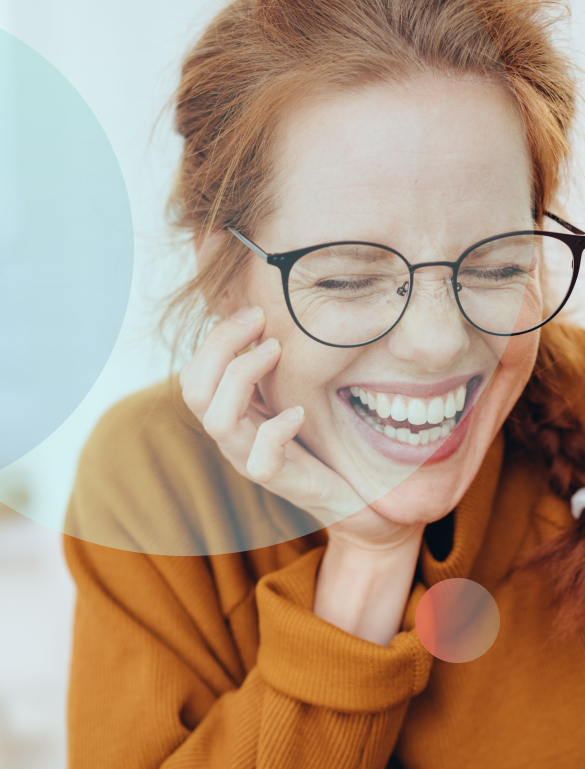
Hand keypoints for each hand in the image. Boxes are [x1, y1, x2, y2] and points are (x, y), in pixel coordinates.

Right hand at [180, 306, 368, 527]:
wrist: (350, 495)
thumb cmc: (320, 440)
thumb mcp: (289, 395)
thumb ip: (270, 368)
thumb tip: (268, 317)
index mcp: (230, 414)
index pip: (193, 376)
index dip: (215, 339)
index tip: (254, 312)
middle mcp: (233, 438)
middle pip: (195, 392)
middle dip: (222, 346)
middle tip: (260, 321)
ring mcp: (251, 460)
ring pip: (218, 422)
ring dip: (242, 376)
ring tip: (275, 351)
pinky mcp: (281, 481)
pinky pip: (262, 461)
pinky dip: (276, 430)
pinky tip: (298, 412)